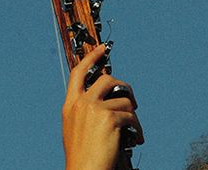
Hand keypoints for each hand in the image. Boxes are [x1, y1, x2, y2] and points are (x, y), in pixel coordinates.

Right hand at [62, 44, 140, 169]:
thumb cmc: (83, 158)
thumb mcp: (77, 130)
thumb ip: (87, 112)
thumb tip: (111, 100)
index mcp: (70, 106)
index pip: (78, 73)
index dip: (91, 58)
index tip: (103, 48)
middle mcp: (81, 104)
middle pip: (107, 80)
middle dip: (124, 87)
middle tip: (132, 100)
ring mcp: (95, 110)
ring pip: (124, 100)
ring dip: (132, 114)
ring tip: (133, 129)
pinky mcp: (110, 118)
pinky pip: (132, 117)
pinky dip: (137, 129)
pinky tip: (136, 139)